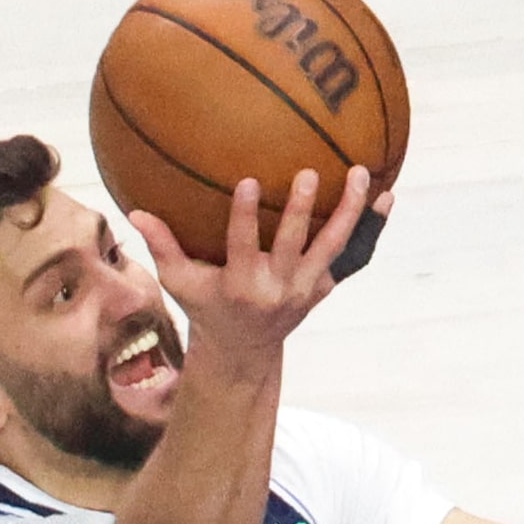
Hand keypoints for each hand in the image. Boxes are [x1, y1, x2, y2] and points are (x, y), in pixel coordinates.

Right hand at [126, 166, 388, 356]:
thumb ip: (161, 247)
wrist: (246, 351)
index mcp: (242, 285)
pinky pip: (352, 257)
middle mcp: (280, 288)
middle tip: (310, 173)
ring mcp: (307, 289)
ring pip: (334, 247)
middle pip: (296, 246)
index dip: (247, 218)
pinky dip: (371, 230)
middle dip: (303, 211)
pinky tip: (388, 197)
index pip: (244, 248)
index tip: (249, 183)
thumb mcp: (180, 284)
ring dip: (350, 212)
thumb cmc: (206, 307)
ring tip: (362, 174)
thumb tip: (134, 211)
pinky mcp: (324, 287)